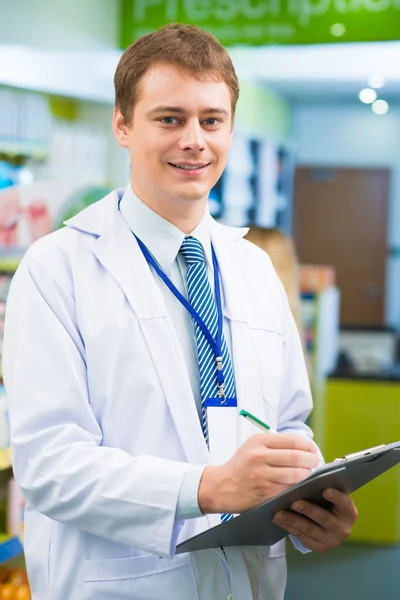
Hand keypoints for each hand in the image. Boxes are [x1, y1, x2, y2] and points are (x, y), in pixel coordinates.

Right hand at [198, 433, 318, 513]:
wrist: (221, 486)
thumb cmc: (240, 465)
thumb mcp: (252, 445)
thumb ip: (274, 443)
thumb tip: (302, 446)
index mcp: (258, 442)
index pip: (291, 440)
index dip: (307, 445)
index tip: (312, 449)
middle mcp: (259, 457)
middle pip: (296, 457)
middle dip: (311, 460)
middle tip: (315, 461)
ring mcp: (262, 476)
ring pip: (296, 475)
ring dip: (307, 474)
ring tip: (308, 473)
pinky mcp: (265, 493)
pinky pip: (288, 489)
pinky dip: (297, 487)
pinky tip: (299, 485)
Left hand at [273, 488, 357, 551]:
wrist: (326, 522)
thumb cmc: (326, 501)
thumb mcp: (331, 492)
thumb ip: (328, 483)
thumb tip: (323, 469)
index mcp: (349, 512)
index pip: (345, 504)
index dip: (336, 497)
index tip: (324, 490)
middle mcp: (343, 528)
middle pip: (324, 518)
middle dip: (308, 510)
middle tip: (293, 502)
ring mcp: (331, 540)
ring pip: (309, 529)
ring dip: (292, 520)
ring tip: (278, 513)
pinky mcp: (318, 547)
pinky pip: (302, 537)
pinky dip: (289, 527)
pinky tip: (279, 520)